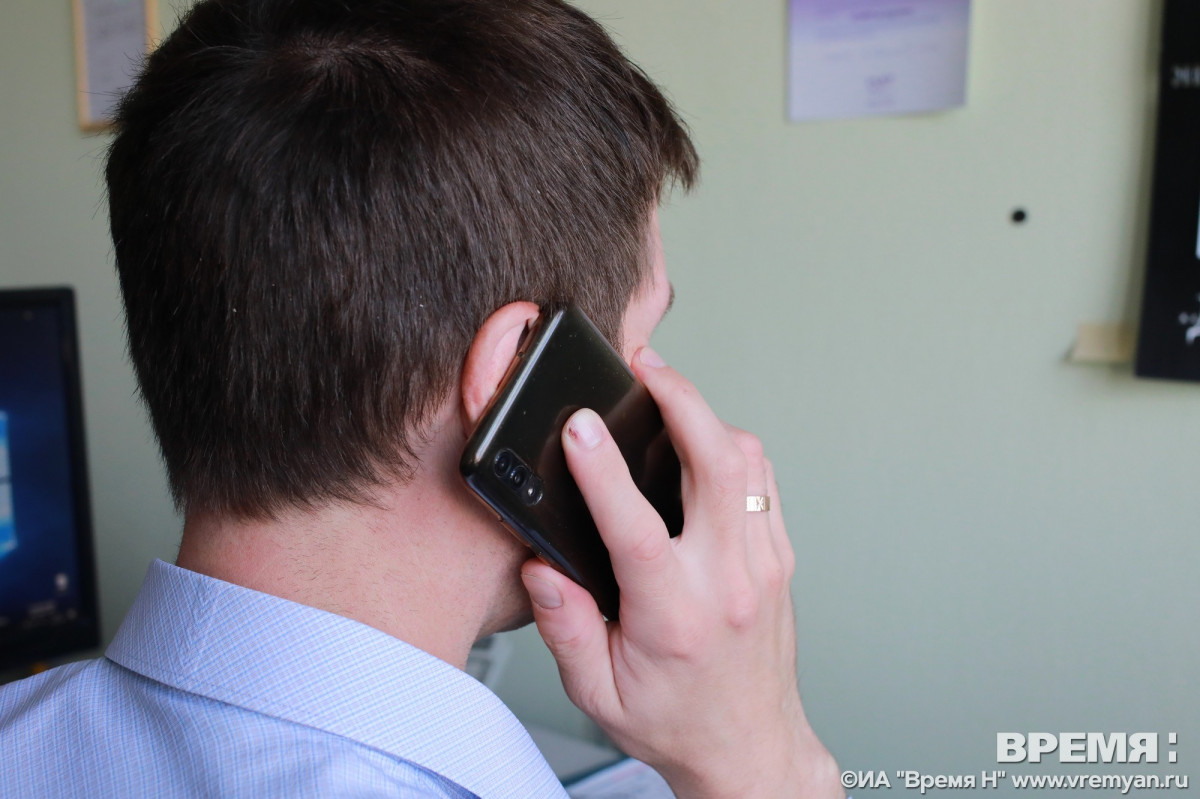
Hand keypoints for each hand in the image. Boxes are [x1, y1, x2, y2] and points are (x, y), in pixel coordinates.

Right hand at [519, 348, 842, 798]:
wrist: (749, 746)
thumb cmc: (674, 720)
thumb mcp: (598, 692)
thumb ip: (564, 627)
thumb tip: (541, 567)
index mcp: (673, 615)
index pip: (636, 528)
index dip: (601, 470)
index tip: (578, 426)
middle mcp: (727, 580)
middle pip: (717, 463)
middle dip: (681, 399)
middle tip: (646, 367)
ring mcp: (762, 564)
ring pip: (747, 461)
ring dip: (707, 416)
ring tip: (668, 393)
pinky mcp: (777, 557)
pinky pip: (762, 480)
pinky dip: (731, 446)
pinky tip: (701, 440)